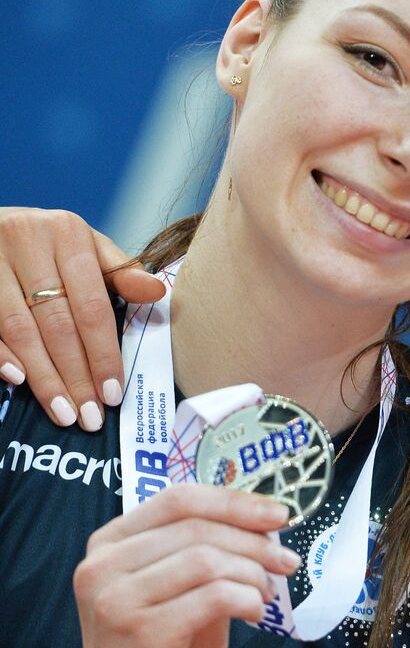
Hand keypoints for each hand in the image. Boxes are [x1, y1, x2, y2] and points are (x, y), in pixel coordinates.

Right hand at [0, 207, 163, 430]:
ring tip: (63, 412)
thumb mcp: (87, 248)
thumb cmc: (48, 243)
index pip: (92, 306)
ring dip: (43, 377)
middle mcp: (26, 240)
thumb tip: (156, 293)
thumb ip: (120, 273)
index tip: (114, 392)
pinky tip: (18, 381)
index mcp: (68, 232)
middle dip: (76, 375)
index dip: (103, 353)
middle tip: (89, 415)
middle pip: (57, 323)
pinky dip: (1, 354)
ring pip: (20, 330)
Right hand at [57, 485, 299, 647]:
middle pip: (197, 528)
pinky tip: (254, 614)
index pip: (179, 499)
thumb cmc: (162, 645)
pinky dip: (247, 600)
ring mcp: (117, 599)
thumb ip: (205, 548)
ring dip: (252, 574)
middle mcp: (103, 566)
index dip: (234, 502)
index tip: (278, 514)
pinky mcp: (142, 631)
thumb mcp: (178, 585)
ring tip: (266, 593)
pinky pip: (216, 596)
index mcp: (109, 543)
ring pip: (208, 560)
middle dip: (254, 541)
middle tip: (287, 560)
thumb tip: (266, 518)